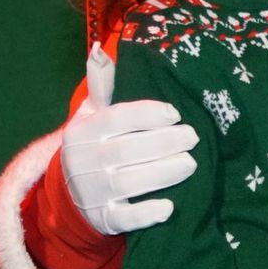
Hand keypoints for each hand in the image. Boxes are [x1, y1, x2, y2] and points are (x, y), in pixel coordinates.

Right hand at [62, 43, 199, 233]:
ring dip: (162, 173)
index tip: (174, 113)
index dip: (146, 114)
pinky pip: (124, 218)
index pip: (115, 119)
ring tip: (191, 164)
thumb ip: (102, 85)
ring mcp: (91, 192)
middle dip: (163, 143)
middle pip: (125, 151)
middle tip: (193, 137)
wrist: (73, 195)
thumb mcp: (93, 115)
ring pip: (128, 183)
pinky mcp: (103, 219)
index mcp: (82, 131)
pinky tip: (169, 207)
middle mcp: (83, 161)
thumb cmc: (95, 145)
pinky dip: (146, 214)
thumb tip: (99, 49)